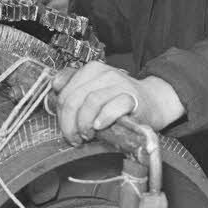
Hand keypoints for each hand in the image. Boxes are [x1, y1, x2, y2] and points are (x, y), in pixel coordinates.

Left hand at [48, 62, 184, 146]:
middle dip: (70, 123)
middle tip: (75, 137)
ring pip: (91, 102)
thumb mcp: (94, 91)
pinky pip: (114, 106)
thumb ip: (74, 89)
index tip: (67, 129)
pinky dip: (104, 118)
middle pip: (74, 98)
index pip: (64, 93)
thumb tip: (55, 86)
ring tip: (87, 134)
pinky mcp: (133, 97)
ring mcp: (119, 84)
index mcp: (91, 70)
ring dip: (85, 123)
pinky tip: (100, 127)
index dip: (61, 115)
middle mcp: (104, 73)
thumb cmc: (119, 100)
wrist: (152, 102)